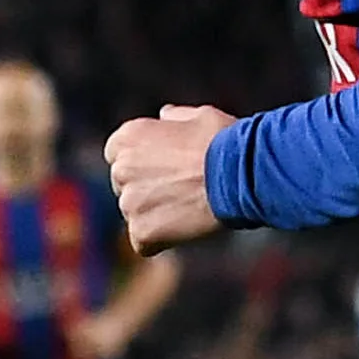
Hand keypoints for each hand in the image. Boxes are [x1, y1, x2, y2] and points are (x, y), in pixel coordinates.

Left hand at [104, 105, 236, 251]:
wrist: (241, 175)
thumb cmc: (225, 142)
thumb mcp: (200, 116)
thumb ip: (175, 118)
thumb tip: (164, 116)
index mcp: (128, 137)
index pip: (117, 155)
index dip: (142, 163)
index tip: (164, 169)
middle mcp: (121, 168)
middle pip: (124, 186)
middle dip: (146, 189)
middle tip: (180, 191)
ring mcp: (129, 202)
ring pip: (134, 214)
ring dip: (155, 215)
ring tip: (188, 209)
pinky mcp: (141, 231)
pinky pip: (144, 242)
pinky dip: (160, 241)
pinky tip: (185, 228)